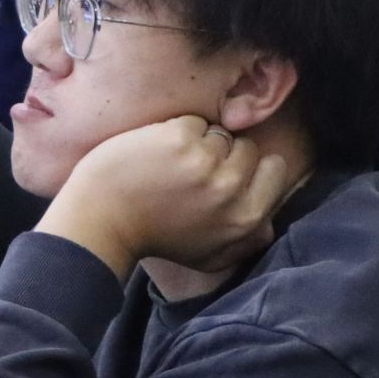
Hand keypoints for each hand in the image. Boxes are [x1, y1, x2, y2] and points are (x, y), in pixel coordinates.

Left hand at [37, 116, 292, 277]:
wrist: (103, 219)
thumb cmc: (156, 237)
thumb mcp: (211, 256)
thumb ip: (247, 239)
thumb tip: (270, 222)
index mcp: (246, 217)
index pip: (275, 168)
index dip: (251, 167)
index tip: (226, 174)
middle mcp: (231, 189)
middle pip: (247, 147)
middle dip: (223, 154)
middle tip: (192, 174)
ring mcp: (205, 162)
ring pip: (218, 132)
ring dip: (197, 143)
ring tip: (170, 166)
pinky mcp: (179, 139)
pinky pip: (192, 121)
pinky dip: (173, 132)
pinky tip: (156, 154)